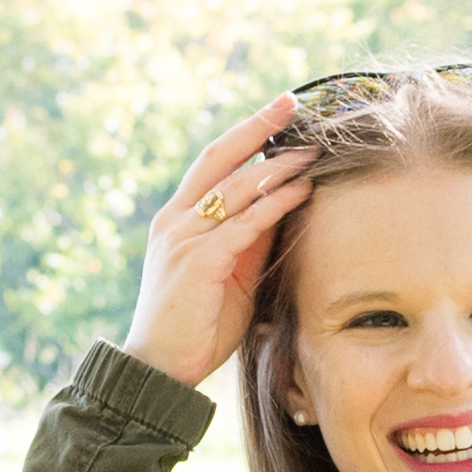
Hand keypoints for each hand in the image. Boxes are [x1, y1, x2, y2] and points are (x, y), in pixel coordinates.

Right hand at [124, 96, 315, 390]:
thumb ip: (250, 243)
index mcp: (177, 219)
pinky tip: (301, 192)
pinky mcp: (197, 262)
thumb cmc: (195, 328)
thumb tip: (284, 208)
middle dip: (257, 126)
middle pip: (219, 156)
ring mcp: (183, 238)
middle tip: (291, 102)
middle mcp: (175, 220)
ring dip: (278, 166)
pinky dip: (275, 205)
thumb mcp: (230, 277)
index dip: (244, 134)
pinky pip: (243, 225)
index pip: (212, 163)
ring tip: (312, 151)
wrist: (159, 370)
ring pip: (237, 187)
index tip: (277, 112)